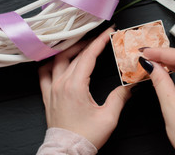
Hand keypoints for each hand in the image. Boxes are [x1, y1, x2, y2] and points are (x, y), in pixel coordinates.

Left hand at [38, 27, 130, 148]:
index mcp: (75, 86)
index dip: (99, 41)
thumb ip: (120, 97)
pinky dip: (51, 63)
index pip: (88, 55)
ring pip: (58, 60)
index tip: (108, 32)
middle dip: (89, 42)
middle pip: (74, 54)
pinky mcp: (48, 96)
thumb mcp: (109, 117)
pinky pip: (44, 73)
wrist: (68, 152)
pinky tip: (58, 61)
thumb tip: (130, 85)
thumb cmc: (85, 137)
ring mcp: (52, 89)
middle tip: (100, 37)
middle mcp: (61, 84)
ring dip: (71, 49)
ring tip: (82, 45)